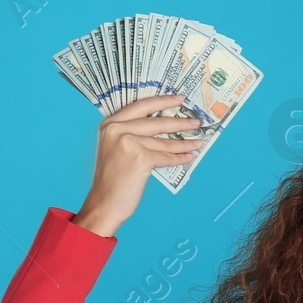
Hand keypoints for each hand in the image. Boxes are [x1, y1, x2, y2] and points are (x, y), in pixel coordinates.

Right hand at [73, 94, 207, 236]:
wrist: (104, 203)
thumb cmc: (111, 179)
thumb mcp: (114, 148)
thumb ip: (130, 134)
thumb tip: (162, 127)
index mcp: (110, 124)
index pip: (141, 106)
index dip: (162, 101)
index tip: (179, 99)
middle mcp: (117, 130)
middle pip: (156, 122)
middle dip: (180, 122)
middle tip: (195, 122)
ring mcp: (128, 143)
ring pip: (164, 142)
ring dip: (184, 143)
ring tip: (197, 142)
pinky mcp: (140, 158)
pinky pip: (165, 157)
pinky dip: (178, 158)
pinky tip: (188, 157)